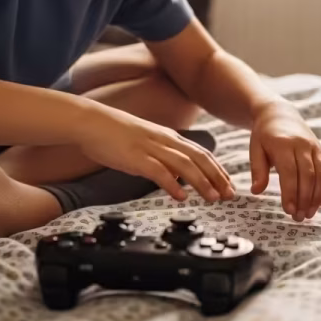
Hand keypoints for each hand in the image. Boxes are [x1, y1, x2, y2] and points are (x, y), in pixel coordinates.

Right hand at [80, 107, 234, 202]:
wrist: (91, 122)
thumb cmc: (115, 134)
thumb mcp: (147, 143)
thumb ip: (163, 158)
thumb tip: (177, 177)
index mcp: (169, 137)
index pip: (201, 153)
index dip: (218, 170)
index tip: (228, 184)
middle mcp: (165, 141)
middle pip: (199, 159)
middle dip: (217, 178)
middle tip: (229, 195)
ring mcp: (151, 148)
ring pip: (185, 165)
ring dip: (202, 182)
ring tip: (213, 198)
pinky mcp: (136, 157)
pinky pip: (159, 171)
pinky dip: (172, 184)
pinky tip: (181, 196)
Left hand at [249, 102, 320, 220]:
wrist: (280, 114)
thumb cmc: (264, 135)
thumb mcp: (255, 149)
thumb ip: (257, 170)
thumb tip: (256, 191)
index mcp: (283, 144)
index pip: (289, 172)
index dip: (290, 192)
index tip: (288, 210)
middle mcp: (303, 145)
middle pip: (308, 175)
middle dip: (305, 199)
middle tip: (298, 218)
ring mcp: (316, 148)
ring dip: (317, 197)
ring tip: (308, 214)